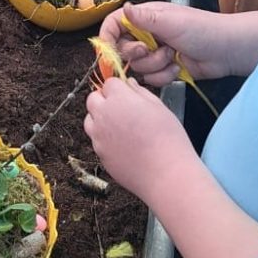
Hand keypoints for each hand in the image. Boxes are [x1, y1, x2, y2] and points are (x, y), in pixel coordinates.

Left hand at [84, 77, 194, 201]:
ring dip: (100, 118)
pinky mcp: (98, 153)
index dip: (119, 87)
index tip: (128, 94)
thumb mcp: (160, 108)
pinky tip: (123, 144)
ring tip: (122, 127)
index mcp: (119, 99)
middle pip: (93, 99)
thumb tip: (129, 84)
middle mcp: (103, 115)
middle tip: (123, 108)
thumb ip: (140, 92)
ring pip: (90, 119)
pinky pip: (96, 139)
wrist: (165, 173)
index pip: (109, 83)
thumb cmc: (168, 139)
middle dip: (104, 100)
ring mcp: (97, 136)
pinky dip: (104, 137)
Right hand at [99, 2, 231, 85]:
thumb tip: (124, 8)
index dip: (107, 37)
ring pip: (138, 67)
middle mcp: (147, 35)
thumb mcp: (171, 22)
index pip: (114, 25)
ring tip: (173, 58)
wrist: (229, 50)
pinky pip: (150, 79)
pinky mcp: (164, 69)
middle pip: (123, 50)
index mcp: (145, 18)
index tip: (109, 50)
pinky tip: (178, 69)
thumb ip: (144, 18)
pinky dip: (164, 77)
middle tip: (154, 50)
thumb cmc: (203, 29)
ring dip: (155, 66)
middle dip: (138, 55)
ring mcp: (155, 53)